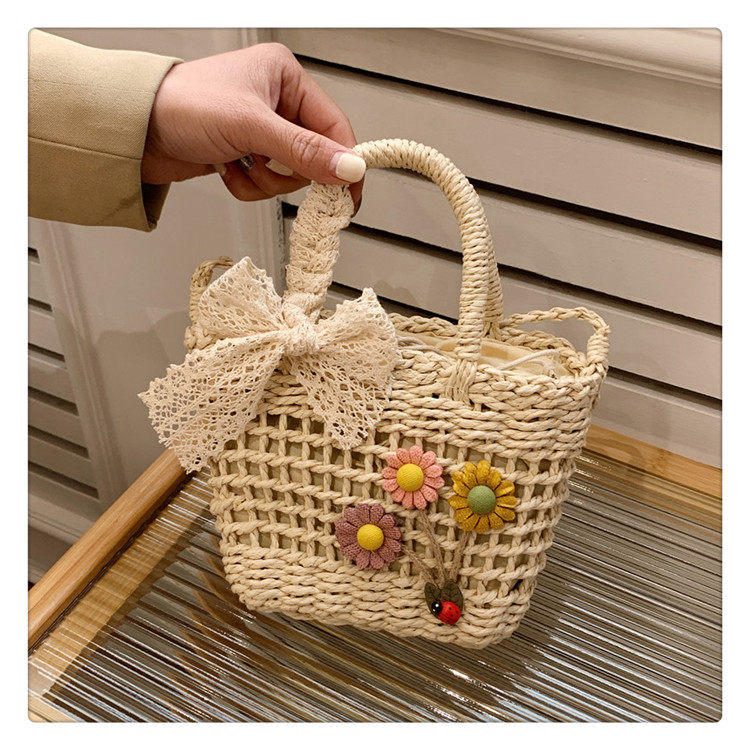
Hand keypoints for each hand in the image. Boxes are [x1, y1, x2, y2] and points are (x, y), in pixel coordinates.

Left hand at [141, 42, 363, 205]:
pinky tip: (224, 168)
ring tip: (236, 163)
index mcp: (285, 77)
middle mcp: (276, 102)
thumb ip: (304, 150)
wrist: (132, 131)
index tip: (349, 194)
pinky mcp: (245, 154)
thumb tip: (349, 168)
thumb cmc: (181, 106)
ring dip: (262, 181)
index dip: (343, 162)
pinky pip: (265, 185)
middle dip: (286, 172)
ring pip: (289, 177)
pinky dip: (247, 186)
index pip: (333, 125)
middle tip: (266, 167)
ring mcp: (260, 131)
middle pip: (313, 157)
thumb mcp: (251, 126)